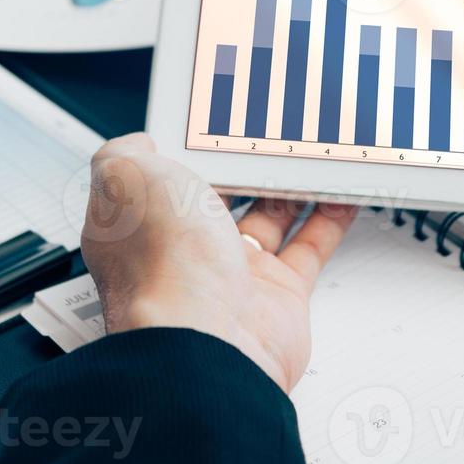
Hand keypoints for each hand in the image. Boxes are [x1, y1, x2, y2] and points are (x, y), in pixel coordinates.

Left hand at [81, 133, 356, 391]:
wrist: (207, 341)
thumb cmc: (162, 265)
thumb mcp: (125, 179)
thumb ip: (124, 154)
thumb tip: (137, 144)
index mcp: (141, 225)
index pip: (162, 177)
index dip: (184, 147)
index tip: (209, 122)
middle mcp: (184, 252)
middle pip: (219, 195)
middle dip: (242, 164)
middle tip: (267, 131)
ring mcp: (231, 275)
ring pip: (268, 218)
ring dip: (290, 184)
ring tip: (308, 150)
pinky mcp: (277, 296)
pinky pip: (308, 248)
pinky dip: (328, 218)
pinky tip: (338, 191)